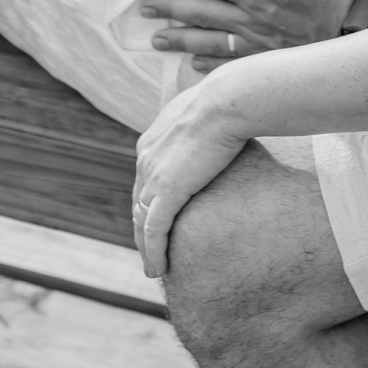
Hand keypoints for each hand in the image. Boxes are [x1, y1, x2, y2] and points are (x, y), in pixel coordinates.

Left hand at [133, 71, 248, 276]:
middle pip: (139, 201)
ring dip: (146, 247)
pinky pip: (154, 231)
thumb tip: (222, 120)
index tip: (159, 216)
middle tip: (152, 249)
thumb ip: (203, 121)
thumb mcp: (207, 109)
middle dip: (143, 228)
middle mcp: (145, 158)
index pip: (145, 178)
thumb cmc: (228, 99)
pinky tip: (159, 268)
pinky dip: (154, 252)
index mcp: (153, 138)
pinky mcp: (167, 192)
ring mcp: (153, 175)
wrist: (228, 100)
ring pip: (141, 221)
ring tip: (155, 266)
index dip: (151, 200)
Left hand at [139, 0, 367, 73]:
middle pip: (199, 13)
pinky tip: (195, 66)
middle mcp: (249, 19)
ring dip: (180, 40)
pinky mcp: (269, 62)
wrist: (362, 27)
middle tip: (144, 10)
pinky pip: (230, 64)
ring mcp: (257, 45)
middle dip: (170, 9)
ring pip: (208, 42)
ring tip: (157, 41)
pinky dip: (208, 64)